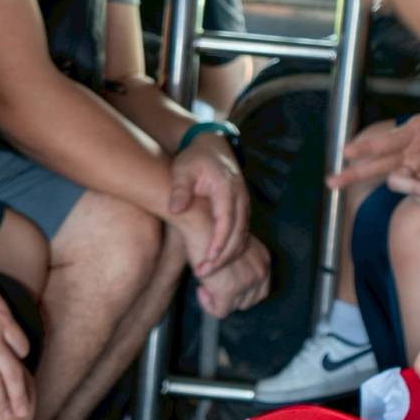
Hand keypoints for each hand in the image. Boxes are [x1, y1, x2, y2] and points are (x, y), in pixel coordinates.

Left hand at [167, 135, 248, 273]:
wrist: (212, 145)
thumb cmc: (194, 158)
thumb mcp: (183, 170)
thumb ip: (180, 188)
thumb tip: (175, 209)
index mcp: (227, 189)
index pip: (227, 223)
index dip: (219, 245)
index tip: (207, 261)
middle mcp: (241, 198)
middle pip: (238, 235)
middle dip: (224, 258)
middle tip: (204, 274)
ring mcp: (244, 204)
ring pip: (242, 237)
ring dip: (228, 256)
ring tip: (208, 271)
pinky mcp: (241, 209)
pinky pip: (241, 233)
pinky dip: (231, 248)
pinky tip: (215, 259)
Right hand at [192, 235, 271, 317]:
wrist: (200, 223)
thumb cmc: (213, 233)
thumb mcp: (237, 248)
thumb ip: (243, 266)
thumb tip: (234, 287)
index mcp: (264, 260)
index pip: (260, 292)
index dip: (241, 294)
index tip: (224, 285)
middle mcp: (260, 271)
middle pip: (248, 302)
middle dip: (230, 298)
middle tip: (213, 286)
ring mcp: (246, 282)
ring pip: (234, 307)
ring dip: (218, 299)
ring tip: (206, 284)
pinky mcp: (229, 290)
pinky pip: (220, 312)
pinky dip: (208, 305)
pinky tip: (201, 289)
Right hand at [328, 115, 419, 210]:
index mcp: (411, 131)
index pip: (384, 141)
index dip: (365, 147)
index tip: (346, 151)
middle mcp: (406, 152)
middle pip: (376, 164)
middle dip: (353, 174)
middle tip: (331, 183)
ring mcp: (415, 169)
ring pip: (399, 183)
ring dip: (414, 190)